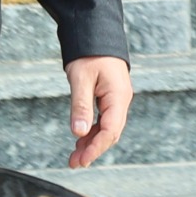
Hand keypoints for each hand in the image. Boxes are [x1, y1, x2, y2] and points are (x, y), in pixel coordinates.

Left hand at [63, 55, 132, 169]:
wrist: (96, 34)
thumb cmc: (89, 54)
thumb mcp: (80, 79)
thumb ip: (80, 106)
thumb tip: (78, 132)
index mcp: (118, 97)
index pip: (110, 130)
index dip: (96, 148)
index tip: (82, 160)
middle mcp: (121, 101)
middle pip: (110, 133)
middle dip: (93, 150)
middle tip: (74, 163)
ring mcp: (116, 100)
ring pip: (106, 128)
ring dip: (91, 142)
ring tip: (75, 157)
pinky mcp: (110, 98)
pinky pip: (103, 120)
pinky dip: (92, 131)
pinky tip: (80, 138)